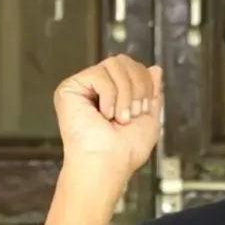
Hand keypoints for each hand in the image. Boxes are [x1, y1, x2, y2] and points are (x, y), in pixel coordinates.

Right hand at [53, 55, 161, 181]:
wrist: (109, 163)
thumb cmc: (127, 149)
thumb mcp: (150, 117)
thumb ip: (152, 91)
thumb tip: (156, 68)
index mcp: (115, 92)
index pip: (134, 67)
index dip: (145, 83)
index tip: (143, 109)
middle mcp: (97, 87)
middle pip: (124, 61)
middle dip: (137, 87)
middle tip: (132, 114)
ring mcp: (83, 86)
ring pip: (114, 64)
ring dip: (125, 94)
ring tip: (119, 117)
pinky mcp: (69, 89)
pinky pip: (99, 74)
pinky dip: (109, 96)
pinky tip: (104, 114)